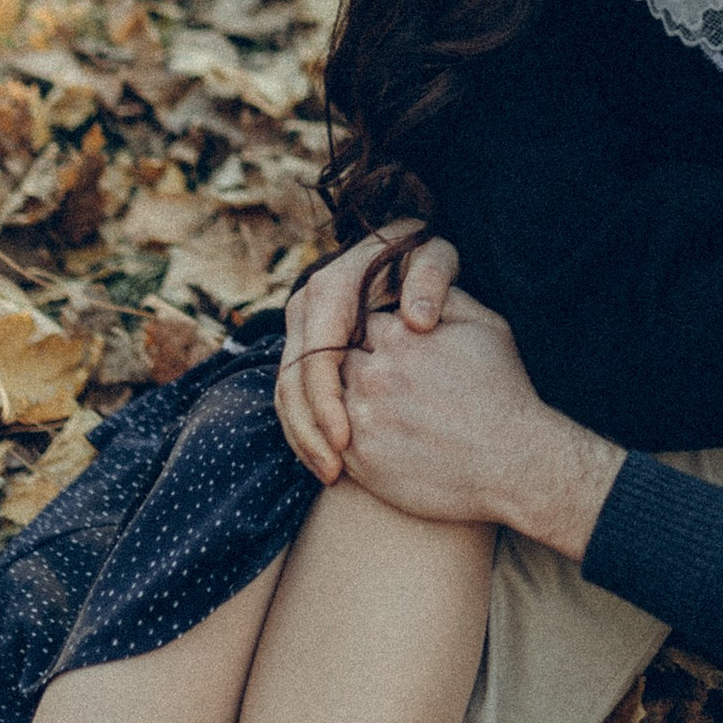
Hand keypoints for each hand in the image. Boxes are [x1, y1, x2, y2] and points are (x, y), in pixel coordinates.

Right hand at [278, 223, 457, 481]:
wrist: (406, 249)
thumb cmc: (427, 257)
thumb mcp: (437, 257)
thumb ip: (431, 279)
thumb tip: (417, 319)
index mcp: (332, 287)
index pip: (317, 354)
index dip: (327, 401)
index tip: (347, 440)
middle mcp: (306, 307)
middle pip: (292, 379)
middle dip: (308, 429)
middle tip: (334, 471)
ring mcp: (302, 330)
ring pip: (286, 392)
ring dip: (303, 436)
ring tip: (330, 473)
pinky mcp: (305, 349)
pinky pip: (294, 394)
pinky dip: (306, 428)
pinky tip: (329, 459)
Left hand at [341, 286, 620, 559]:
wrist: (515, 465)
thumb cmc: (505, 394)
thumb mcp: (486, 327)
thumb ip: (444, 297)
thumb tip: (415, 288)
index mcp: (401, 336)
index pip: (359, 321)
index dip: (372, 334)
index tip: (388, 348)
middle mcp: (376, 374)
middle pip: (339, 358)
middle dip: (355, 365)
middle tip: (379, 381)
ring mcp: (365, 418)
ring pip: (331, 399)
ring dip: (345, 401)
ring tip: (380, 409)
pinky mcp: (363, 459)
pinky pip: (334, 439)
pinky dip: (344, 436)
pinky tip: (377, 437)